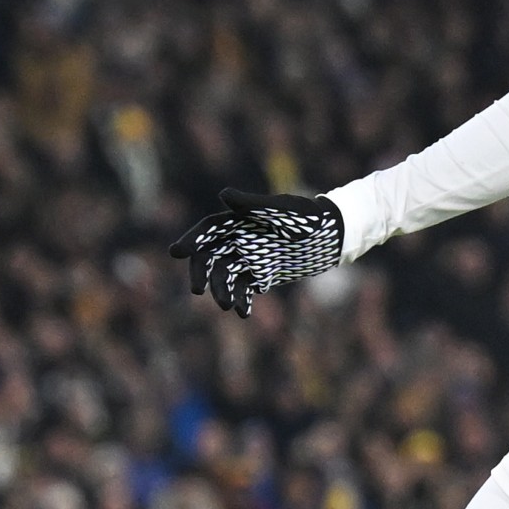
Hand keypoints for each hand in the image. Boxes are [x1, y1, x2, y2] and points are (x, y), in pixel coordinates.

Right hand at [172, 189, 345, 317]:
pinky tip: (243, 312)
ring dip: (223, 291)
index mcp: (240, 220)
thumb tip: (223, 196)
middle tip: (198, 291)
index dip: (191, 240)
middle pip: (210, 257)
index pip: (209, 230)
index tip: (176, 252)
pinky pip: (245, 289)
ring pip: (226, 276)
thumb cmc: (308, 217)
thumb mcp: (282, 210)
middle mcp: (241, 239)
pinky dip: (242, 300)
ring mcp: (251, 258)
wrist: (333, 235)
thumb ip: (253, 206)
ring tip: (229, 306)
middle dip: (201, 274)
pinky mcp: (263, 273)